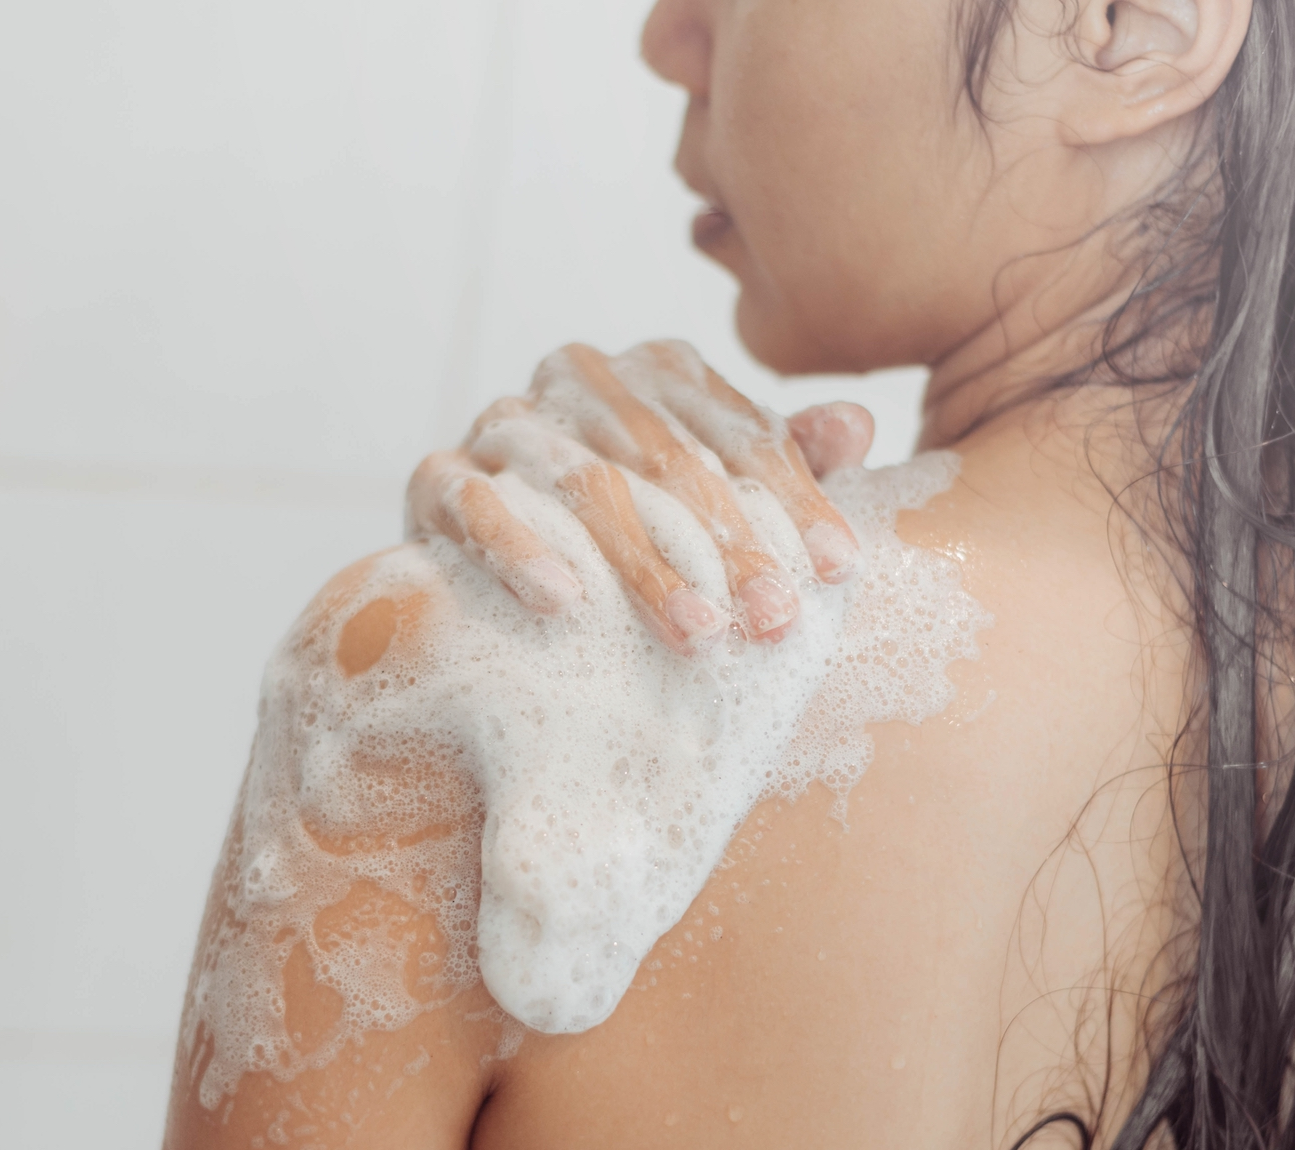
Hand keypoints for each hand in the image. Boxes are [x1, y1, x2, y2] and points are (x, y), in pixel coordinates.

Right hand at [405, 340, 875, 652]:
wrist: (507, 590)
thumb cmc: (644, 543)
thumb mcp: (722, 507)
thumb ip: (785, 465)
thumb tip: (858, 424)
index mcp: (657, 372)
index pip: (737, 429)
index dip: (794, 498)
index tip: (840, 572)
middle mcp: (579, 379)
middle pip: (668, 459)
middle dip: (730, 546)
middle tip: (775, 621)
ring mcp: (503, 424)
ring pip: (582, 485)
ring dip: (644, 565)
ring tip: (697, 633)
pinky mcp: (436, 478)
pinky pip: (471, 502)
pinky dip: (517, 549)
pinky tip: (563, 604)